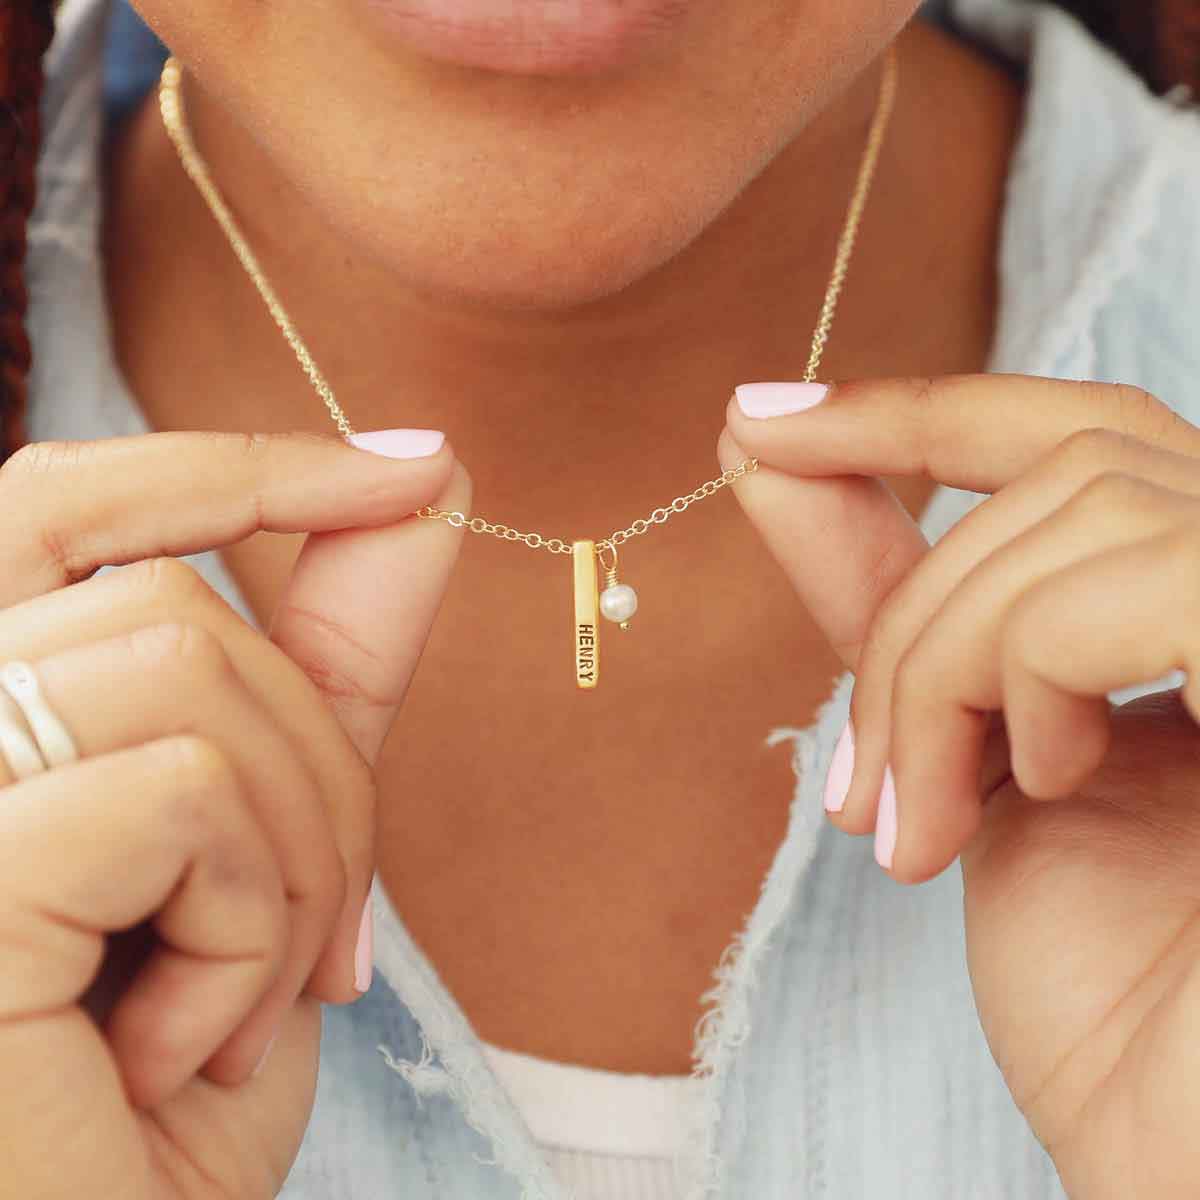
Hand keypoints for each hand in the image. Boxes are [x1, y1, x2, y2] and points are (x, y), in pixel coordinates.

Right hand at [0, 430, 468, 1198]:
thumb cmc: (162, 1103)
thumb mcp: (266, 849)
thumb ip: (329, 659)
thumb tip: (427, 482)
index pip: (65, 506)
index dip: (240, 466)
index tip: (413, 469)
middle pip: (173, 607)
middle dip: (314, 758)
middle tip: (322, 936)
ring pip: (189, 670)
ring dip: (289, 850)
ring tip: (242, 997)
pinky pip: (180, 789)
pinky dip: (246, 920)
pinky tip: (175, 1050)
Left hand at [721, 374, 1199, 1196]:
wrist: (1185, 1154)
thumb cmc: (1110, 995)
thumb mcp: (965, 752)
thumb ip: (887, 591)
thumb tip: (762, 452)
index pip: (1082, 431)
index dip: (916, 408)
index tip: (759, 421)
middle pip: (1065, 473)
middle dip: (915, 615)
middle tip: (858, 783)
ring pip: (1078, 515)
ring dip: (942, 667)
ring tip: (924, 820)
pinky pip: (1129, 585)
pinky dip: (1025, 673)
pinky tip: (1036, 791)